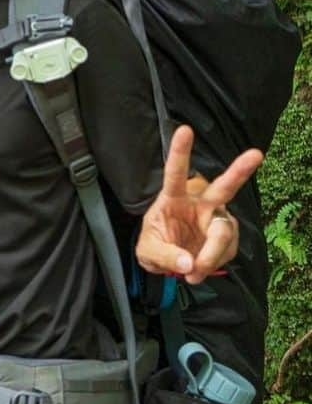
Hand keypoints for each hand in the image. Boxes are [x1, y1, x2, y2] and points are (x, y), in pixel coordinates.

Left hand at [135, 125, 262, 285]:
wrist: (171, 262)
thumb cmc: (156, 245)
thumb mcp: (148, 253)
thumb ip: (164, 256)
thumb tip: (189, 263)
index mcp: (173, 198)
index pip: (175, 173)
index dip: (180, 153)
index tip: (185, 130)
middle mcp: (199, 203)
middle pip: (222, 187)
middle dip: (240, 171)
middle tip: (256, 155)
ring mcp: (216, 218)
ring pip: (224, 232)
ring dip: (212, 254)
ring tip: (194, 273)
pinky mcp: (227, 234)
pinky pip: (228, 250)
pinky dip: (215, 263)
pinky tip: (202, 267)